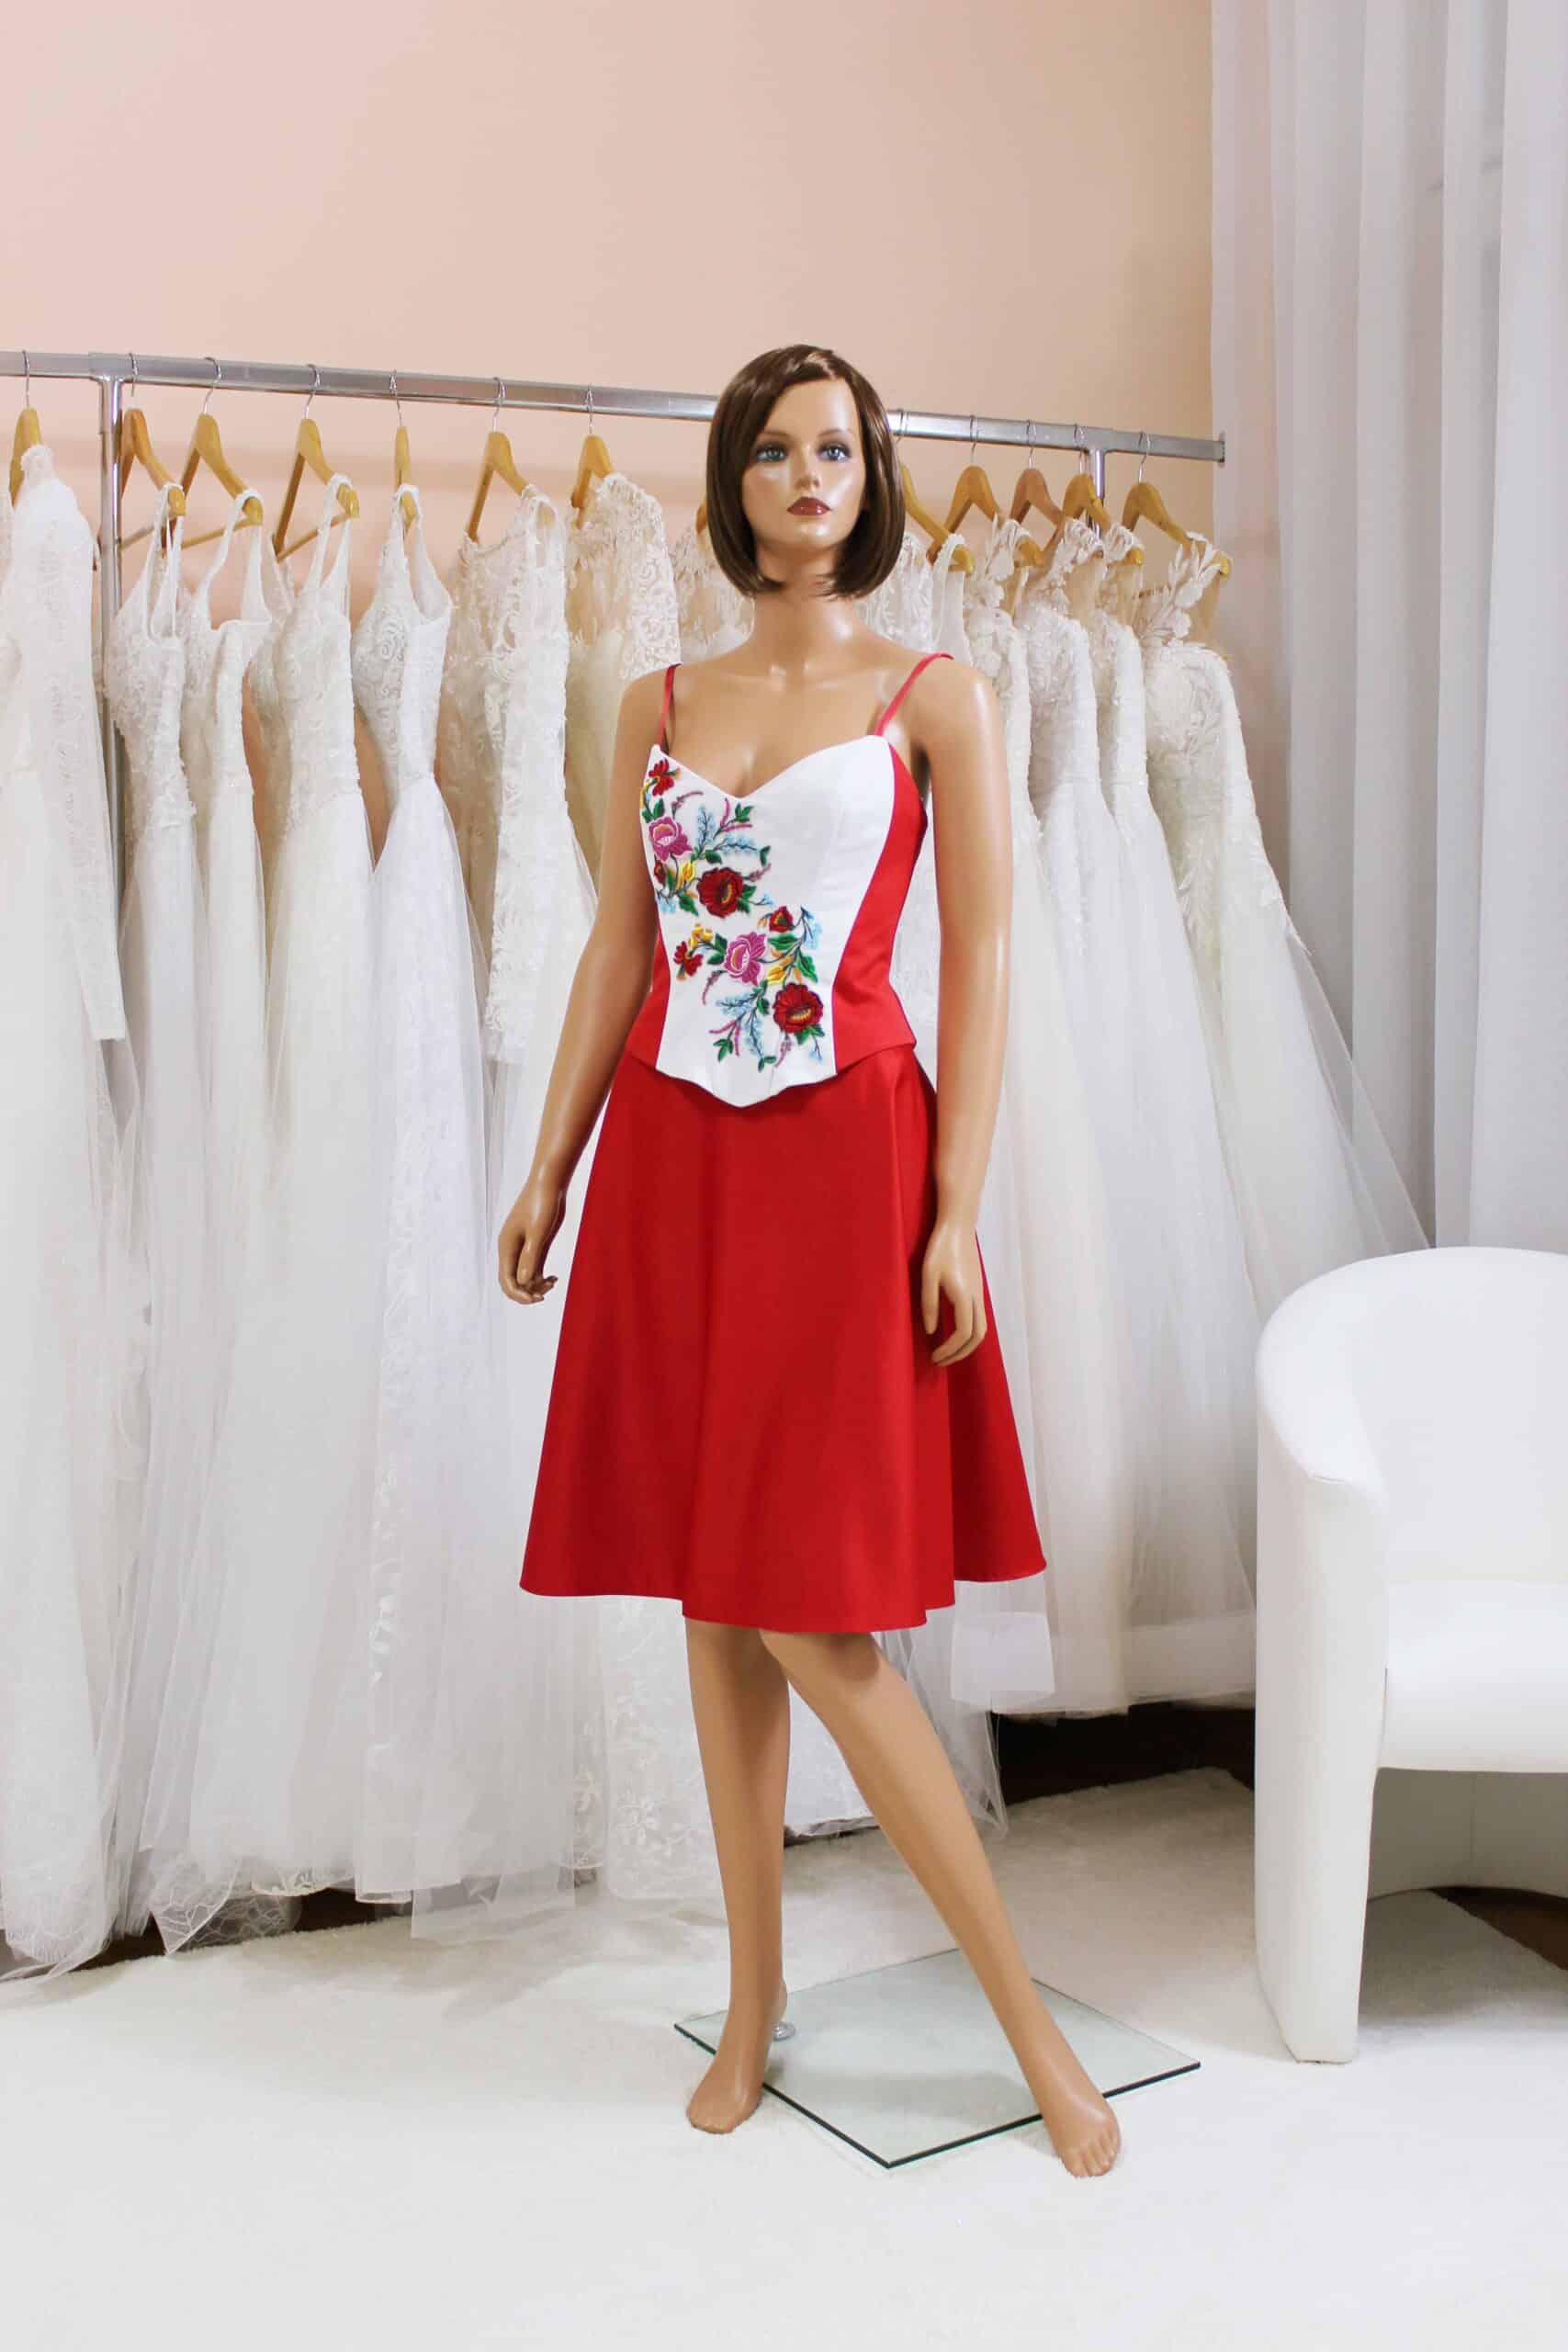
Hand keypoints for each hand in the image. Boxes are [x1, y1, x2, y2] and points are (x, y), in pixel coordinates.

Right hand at [499, 1176, 565, 1304]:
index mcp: (507, 1246)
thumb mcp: (538, 1231)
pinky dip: (541, 1277)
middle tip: (545, 1294)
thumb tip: (523, 1282)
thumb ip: (531, 1256)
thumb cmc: (543, 1203)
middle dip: (526, 1292)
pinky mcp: (534, 1243)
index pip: (506, 1279)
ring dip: (536, 1285)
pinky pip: (533, 1268)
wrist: (550, 1183)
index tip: (537, 1299)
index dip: (519, 1294)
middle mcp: (511, 1249)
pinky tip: (555, 1278)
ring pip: (524, 1276)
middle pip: (512, 1281)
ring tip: (553, 1282)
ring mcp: (522, 1247)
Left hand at [920, 1218, 987, 1365]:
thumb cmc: (940, 1248)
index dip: (950, 1350)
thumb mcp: (927, 1275)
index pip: (963, 1333)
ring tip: (948, 1352)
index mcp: (964, 1296)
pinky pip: (979, 1318)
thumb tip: (932, 1331)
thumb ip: (929, 1304)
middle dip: (960, 1353)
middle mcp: (976, 1298)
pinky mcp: (977, 1290)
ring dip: (966, 1345)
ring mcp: (979, 1294)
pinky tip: (953, 1333)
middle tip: (940, 1361)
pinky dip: (969, 1333)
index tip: (934, 1356)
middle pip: (977, 1337)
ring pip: (981, 1329)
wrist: (958, 1226)